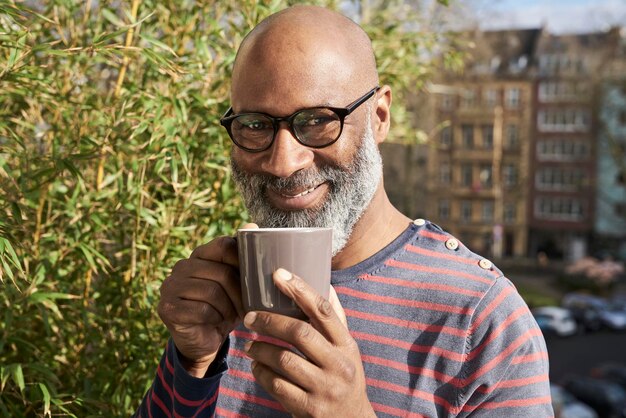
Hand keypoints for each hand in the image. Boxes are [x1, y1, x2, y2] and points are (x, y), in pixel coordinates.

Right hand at [157, 223, 256, 376]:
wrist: (204, 340)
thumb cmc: (225, 307)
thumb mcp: (238, 282)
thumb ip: (243, 256)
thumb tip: (252, 226)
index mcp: (199, 255)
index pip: (224, 245)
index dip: (242, 261)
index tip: (252, 278)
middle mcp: (181, 266)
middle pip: (222, 272)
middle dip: (239, 293)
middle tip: (245, 307)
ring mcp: (170, 286)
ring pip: (213, 292)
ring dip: (228, 308)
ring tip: (230, 315)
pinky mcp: (167, 308)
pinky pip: (202, 310)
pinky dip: (215, 319)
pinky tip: (215, 322)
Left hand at [243, 268, 374, 417]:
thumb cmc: (344, 377)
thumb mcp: (347, 349)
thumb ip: (334, 320)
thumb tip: (324, 283)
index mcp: (347, 345)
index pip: (323, 311)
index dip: (300, 289)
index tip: (279, 274)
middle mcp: (339, 365)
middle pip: (300, 333)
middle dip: (270, 321)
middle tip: (249, 317)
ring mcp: (324, 388)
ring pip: (284, 360)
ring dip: (261, 348)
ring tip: (250, 344)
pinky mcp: (308, 409)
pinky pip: (277, 386)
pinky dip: (261, 373)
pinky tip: (256, 366)